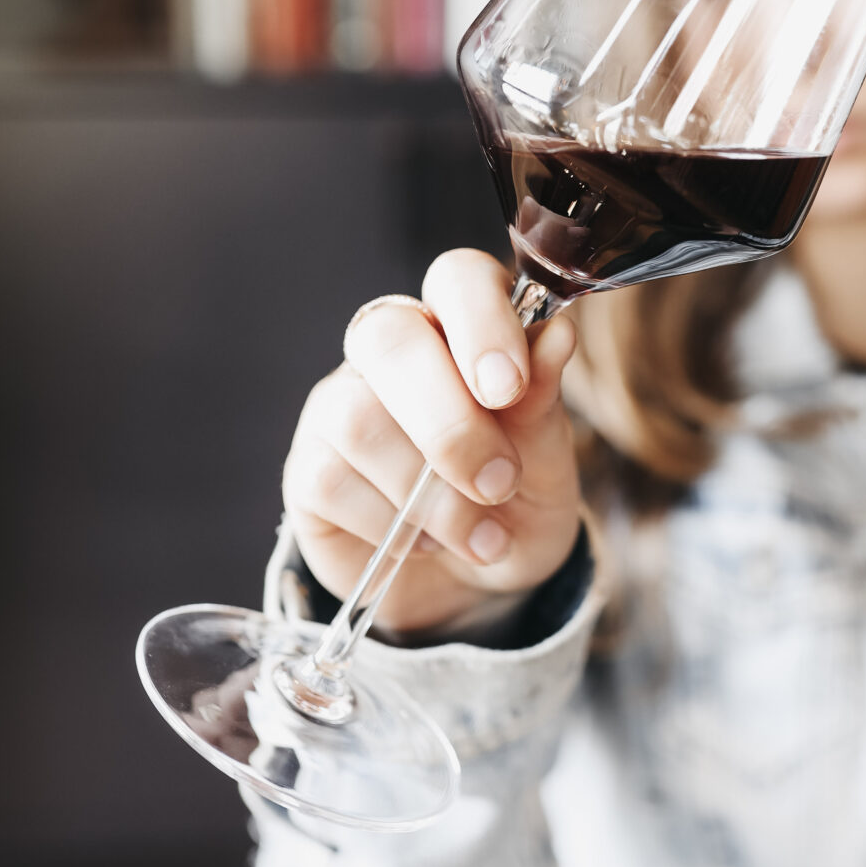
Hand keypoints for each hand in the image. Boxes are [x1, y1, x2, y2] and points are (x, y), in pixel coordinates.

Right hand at [282, 252, 580, 633]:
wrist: (472, 587)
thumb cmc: (514, 503)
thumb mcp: (546, 463)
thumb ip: (542, 403)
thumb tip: (557, 335)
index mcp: (462, 329)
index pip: (457, 279)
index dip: (482, 323)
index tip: (509, 389)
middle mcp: (392, 353)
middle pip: (390, 339)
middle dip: (450, 421)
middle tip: (499, 482)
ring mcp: (339, 406)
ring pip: (358, 419)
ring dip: (432, 494)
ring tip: (482, 537)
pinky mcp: (308, 469)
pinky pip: (332, 481)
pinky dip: (393, 526)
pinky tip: (425, 543)